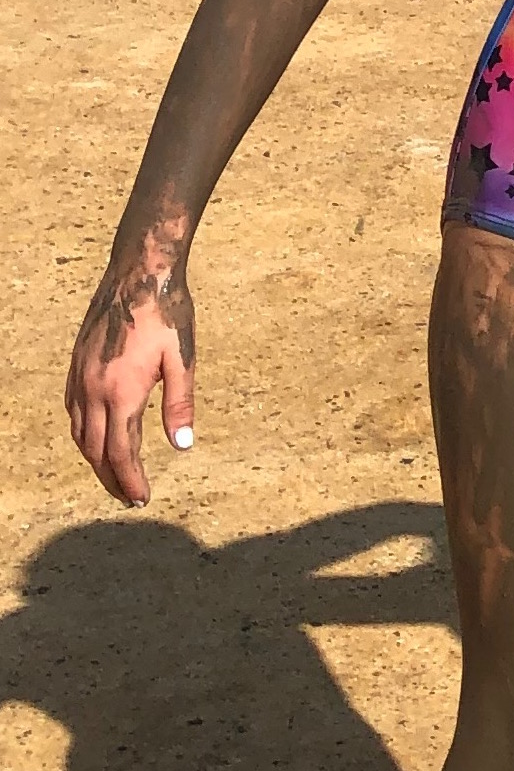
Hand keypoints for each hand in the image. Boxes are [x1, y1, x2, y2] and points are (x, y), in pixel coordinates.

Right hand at [65, 260, 196, 505]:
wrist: (139, 273)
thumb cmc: (167, 314)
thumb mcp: (182, 359)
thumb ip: (180, 405)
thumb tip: (182, 446)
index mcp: (122, 392)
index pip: (121, 452)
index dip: (130, 480)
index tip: (142, 498)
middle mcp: (93, 389)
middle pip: (96, 450)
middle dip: (112, 477)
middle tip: (129, 496)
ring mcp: (80, 376)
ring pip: (80, 432)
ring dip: (95, 458)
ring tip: (115, 474)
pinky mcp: (76, 364)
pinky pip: (73, 410)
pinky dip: (84, 433)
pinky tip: (97, 437)